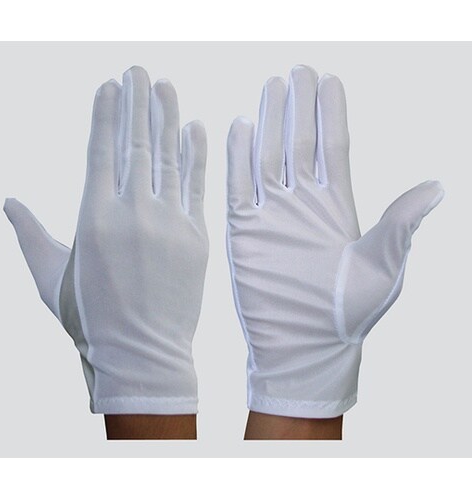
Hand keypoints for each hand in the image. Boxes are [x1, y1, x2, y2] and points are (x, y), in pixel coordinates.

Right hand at [4, 66, 207, 414]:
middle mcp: (132, 213)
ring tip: (166, 87)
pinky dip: (196, 156)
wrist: (141, 355)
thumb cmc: (89, 319)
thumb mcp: (50, 276)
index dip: (107, 114)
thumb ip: (30, 234)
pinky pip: (197, 187)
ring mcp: (169, 224)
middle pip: (136, 145)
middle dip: (138, 103)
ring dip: (168, 118)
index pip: (101, 150)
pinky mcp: (196, 239)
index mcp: (94, 218)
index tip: (111, 85)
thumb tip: (6, 201)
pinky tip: (196, 129)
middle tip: (139, 70)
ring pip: (169, 159)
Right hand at [227, 65, 442, 417]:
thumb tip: (435, 187)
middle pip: (299, 143)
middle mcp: (303, 203)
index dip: (331, 115)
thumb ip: (400, 225)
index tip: (330, 80)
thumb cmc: (348, 314)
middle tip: (297, 72)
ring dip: (267, 123)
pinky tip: (238, 127)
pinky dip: (237, 156)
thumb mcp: (383, 269)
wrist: (303, 347)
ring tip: (270, 89)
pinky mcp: (245, 230)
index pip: (333, 147)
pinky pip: (238, 186)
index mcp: (338, 206)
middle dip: (298, 107)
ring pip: (267, 156)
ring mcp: (272, 215)